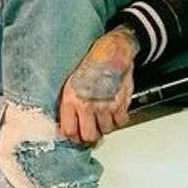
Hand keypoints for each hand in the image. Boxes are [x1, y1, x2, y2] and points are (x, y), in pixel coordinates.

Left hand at [58, 26, 138, 143]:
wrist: (113, 50)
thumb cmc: (92, 62)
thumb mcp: (72, 81)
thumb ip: (69, 104)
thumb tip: (66, 123)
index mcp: (72, 99)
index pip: (68, 131)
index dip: (72, 137)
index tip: (75, 135)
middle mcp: (88, 104)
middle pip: (89, 136)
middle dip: (90, 136)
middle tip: (91, 131)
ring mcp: (105, 105)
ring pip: (106, 130)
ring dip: (105, 126)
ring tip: (104, 116)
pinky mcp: (121, 103)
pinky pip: (121, 122)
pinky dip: (120, 119)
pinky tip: (116, 111)